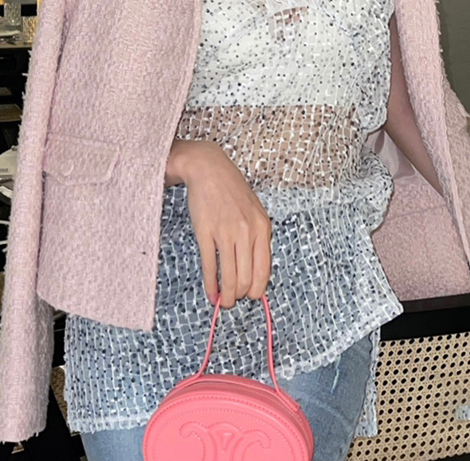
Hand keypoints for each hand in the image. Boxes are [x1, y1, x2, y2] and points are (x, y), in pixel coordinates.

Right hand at [166, 139, 271, 307]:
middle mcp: (246, 231)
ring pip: (229, 277)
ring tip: (222, 301)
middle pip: (246, 279)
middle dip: (239, 296)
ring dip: (225, 296)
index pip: (263, 271)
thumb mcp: (254, 212)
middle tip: (233, 300)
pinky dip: (210, 285)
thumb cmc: (232, 191)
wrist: (209, 169)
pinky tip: (210, 293)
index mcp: (262, 227)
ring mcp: (225, 232)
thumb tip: (254, 273)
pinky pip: (210, 266)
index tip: (249, 296)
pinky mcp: (205, 232)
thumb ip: (256, 239)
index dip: (256, 290)